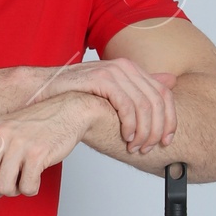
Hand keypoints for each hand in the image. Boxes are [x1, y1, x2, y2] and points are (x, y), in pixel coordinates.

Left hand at [0, 92, 103, 198]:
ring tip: (22, 179)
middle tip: (8, 184)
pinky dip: (31, 188)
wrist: (68, 110)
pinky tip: (35, 177)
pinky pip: (26, 187)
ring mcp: (17, 143)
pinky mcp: (37, 153)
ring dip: (14, 191)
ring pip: (3, 188)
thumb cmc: (32, 128)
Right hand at [24, 55, 175, 151]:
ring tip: (135, 147)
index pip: (164, 94)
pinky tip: (125, 137)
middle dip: (157, 130)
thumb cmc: (76, 94)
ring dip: (143, 131)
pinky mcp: (101, 79)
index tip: (167, 141)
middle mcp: (126, 67)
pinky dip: (130, 124)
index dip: (170, 120)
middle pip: (158, 101)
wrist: (44, 91)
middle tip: (148, 148)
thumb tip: (171, 82)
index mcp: (132, 69)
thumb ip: (138, 90)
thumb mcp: (111, 93)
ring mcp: (114, 71)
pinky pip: (126, 105)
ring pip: (144, 105)